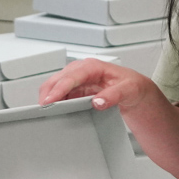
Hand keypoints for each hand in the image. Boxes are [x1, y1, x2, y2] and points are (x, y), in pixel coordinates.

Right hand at [37, 58, 157, 112]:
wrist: (135, 90)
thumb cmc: (131, 86)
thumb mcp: (128, 90)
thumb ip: (113, 96)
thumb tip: (97, 102)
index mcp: (94, 67)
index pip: (71, 76)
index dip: (58, 88)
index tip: (50, 101)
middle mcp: (82, 70)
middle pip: (57, 79)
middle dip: (47, 93)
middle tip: (43, 110)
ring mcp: (77, 79)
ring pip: (55, 86)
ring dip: (49, 98)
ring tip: (46, 112)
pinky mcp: (75, 89)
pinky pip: (60, 94)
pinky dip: (54, 102)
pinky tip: (54, 111)